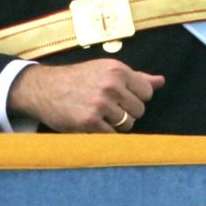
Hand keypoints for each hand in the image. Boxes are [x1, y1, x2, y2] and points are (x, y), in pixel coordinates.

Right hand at [7, 59, 164, 132]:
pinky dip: (104, 133)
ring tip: (98, 114)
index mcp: (116, 69)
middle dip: (125, 112)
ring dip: (115, 124)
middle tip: (106, 106)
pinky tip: (91, 122)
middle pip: (139, 111)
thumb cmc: (78, 79)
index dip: (134, 97)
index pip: (146, 92)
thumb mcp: (105, 70)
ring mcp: (100, 104)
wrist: (44, 88)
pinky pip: (112, 135)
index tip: (119, 96)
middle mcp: (110, 85)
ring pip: (127, 124)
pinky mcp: (90, 122)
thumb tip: (161, 81)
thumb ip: (135, 77)